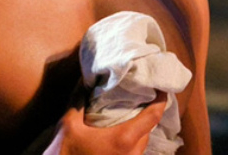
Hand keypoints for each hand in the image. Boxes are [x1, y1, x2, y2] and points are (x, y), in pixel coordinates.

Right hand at [42, 92, 168, 154]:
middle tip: (140, 98)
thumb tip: (83, 81)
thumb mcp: (68, 125)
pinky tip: (118, 134)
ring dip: (139, 129)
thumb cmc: (65, 153)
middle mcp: (133, 154)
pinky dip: (132, 141)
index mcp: (124, 139)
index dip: (162, 101)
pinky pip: (134, 152)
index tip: (162, 89)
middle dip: (147, 114)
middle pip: (149, 129)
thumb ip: (77, 101)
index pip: (153, 116)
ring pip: (142, 143)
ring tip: (129, 114)